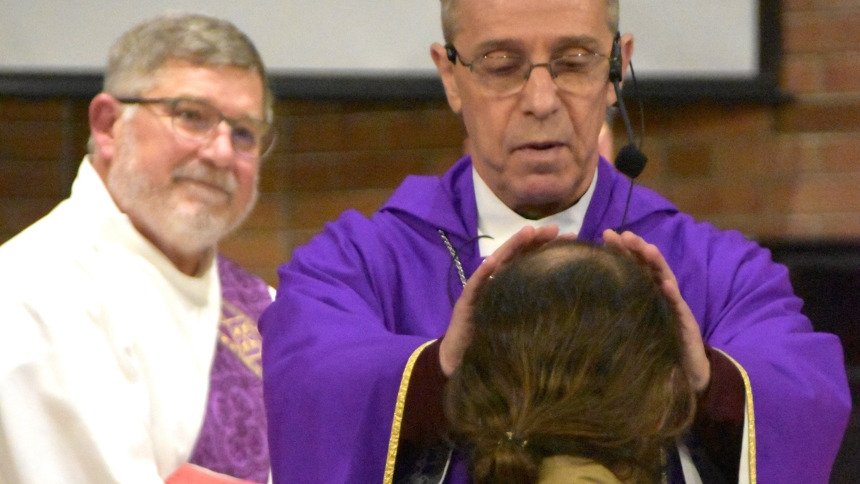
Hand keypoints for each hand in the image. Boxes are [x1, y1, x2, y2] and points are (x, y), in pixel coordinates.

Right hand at [439, 225, 564, 375]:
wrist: (462, 363)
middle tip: (555, 229)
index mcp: (513, 286)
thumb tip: (577, 300)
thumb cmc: (496, 346)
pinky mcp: (465, 303)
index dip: (550, 248)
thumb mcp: (525, 325)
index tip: (572, 238)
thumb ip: (541, 311)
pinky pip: (475, 284)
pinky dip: (483, 272)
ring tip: (527, 232)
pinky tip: (493, 261)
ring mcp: (480, 291)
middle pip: (517, 256)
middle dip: (534, 240)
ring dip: (511, 246)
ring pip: (497, 262)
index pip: (532, 261)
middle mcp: (497, 283)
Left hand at [602, 229, 710, 392]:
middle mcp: (658, 295)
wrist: (683, 374)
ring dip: (656, 263)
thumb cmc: (650, 349)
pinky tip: (667, 285)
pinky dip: (673, 295)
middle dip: (636, 248)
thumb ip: (610, 315)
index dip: (621, 250)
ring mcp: (673, 307)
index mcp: (643, 293)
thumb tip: (576, 305)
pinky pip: (678, 307)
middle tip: (621, 234)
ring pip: (664, 279)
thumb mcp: (626, 328)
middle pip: (647, 266)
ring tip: (646, 249)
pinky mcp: (685, 323)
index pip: (632, 266)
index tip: (604, 235)